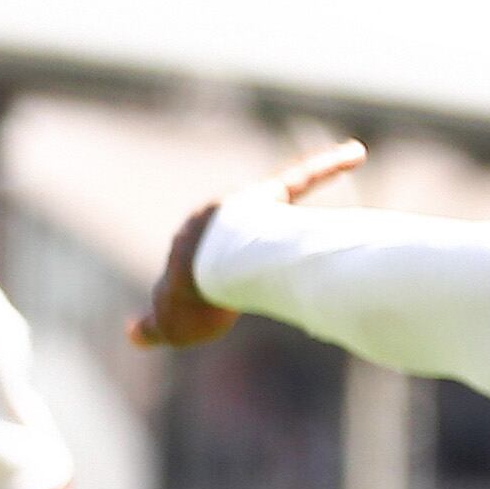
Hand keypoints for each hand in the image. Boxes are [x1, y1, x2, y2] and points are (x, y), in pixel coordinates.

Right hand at [129, 140, 365, 349]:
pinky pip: (302, 176)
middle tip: (286, 280)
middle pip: (244, 233)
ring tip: (320, 250)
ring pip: (277, 212)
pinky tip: (356, 154)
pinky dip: (327, 166)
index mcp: (190, 243)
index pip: (208, 254)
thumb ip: (154, 328)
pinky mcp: (268, 195)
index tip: (237, 289)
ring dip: (295, 229)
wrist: (202, 275)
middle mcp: (214, 217)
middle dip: (262, 253)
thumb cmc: (189, 303)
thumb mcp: (170, 325)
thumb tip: (133, 334)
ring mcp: (241, 205)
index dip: (226, 275)